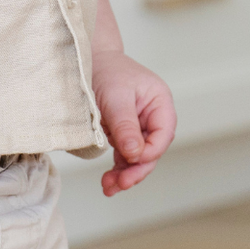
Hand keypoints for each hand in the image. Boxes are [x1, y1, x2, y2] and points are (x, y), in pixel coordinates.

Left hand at [93, 49, 175, 195]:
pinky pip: (126, 155)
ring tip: (108, 188)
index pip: (162, 135)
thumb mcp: (116, 97)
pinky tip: (109, 181)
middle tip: (119, 184)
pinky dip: (118, 168)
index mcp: (160, 103)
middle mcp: (154, 116)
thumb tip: (136, 154)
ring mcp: (140, 125)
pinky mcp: (125, 133)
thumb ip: (126, 126)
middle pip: (152, 151)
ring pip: (138, 157)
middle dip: (136, 170)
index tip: (130, 160)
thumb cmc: (105, 71)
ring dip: (126, 174)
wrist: (87, 61)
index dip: (149, 152)